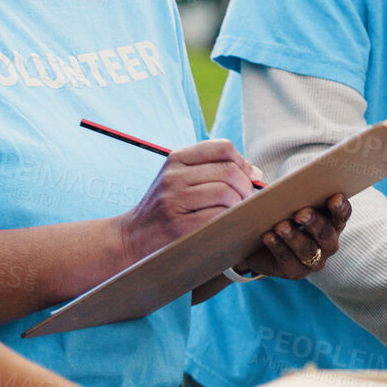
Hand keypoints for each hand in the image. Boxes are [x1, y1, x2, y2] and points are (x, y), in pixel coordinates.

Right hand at [116, 139, 258, 261]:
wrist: (132, 238)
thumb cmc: (164, 209)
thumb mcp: (179, 179)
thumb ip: (211, 170)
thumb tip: (254, 172)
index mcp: (176, 159)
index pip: (222, 147)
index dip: (243, 162)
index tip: (248, 177)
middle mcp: (174, 176)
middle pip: (229, 171)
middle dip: (246, 187)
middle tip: (245, 201)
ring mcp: (175, 200)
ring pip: (226, 193)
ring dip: (238, 206)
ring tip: (233, 214)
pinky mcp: (180, 225)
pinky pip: (219, 217)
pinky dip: (229, 221)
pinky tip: (224, 226)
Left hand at [233, 193, 351, 279]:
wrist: (260, 245)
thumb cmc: (280, 216)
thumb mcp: (288, 203)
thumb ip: (294, 194)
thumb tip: (287, 185)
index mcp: (331, 222)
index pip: (341, 215)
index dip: (340, 208)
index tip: (335, 197)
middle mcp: (328, 244)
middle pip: (326, 233)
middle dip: (314, 223)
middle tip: (301, 213)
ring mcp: (314, 261)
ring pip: (308, 249)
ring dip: (294, 237)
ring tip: (281, 226)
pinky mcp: (295, 272)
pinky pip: (288, 260)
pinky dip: (278, 247)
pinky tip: (268, 236)